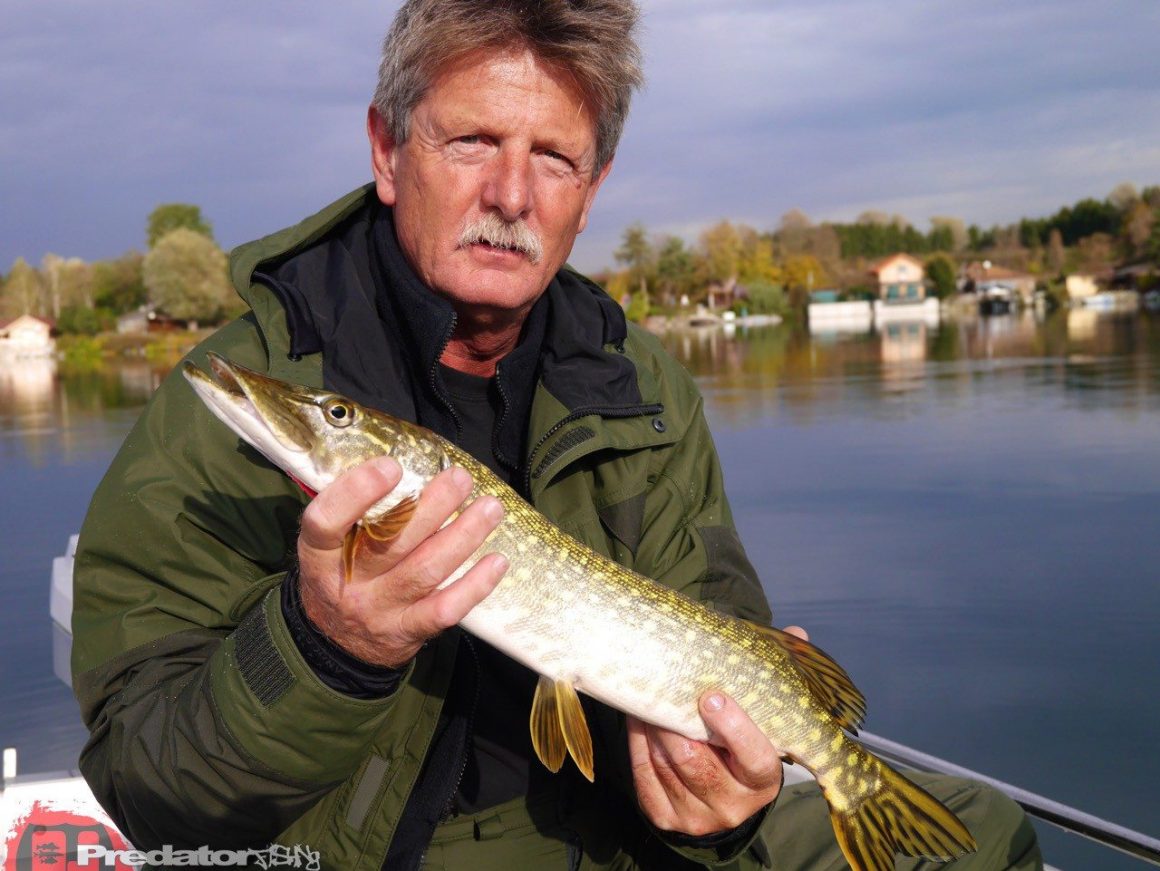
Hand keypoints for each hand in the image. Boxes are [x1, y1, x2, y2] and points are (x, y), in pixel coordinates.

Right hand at [297, 456, 507, 667]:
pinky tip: (497, 561)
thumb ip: (354, 509)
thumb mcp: (328, 545)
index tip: (392, 466)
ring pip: (425, 570)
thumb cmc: (340, 574)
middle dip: (433, 506)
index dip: (356, 492)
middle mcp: (347, 583)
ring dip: (463, 536)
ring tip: (490, 508)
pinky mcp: (407, 632)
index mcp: (320, 554)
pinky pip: (445, 609)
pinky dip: (475, 585)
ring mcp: (378, 610)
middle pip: (390, 542)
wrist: (332, 644)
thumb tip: (405, 463)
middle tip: (461, 478)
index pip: (326, 522)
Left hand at [628, 626, 808, 836]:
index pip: (755, 756)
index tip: (712, 696)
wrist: (720, 798)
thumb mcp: (762, 720)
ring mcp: (697, 817)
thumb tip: (797, 631)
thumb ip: (776, 679)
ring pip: (666, 764)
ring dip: (654, 727)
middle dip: (677, 722)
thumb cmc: (742, 745)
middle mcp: (732, 806)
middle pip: (696, 760)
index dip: (733, 727)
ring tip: (648, 697)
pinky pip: (644, 775)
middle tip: (665, 687)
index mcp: (763, 781)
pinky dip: (639, 743)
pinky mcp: (665, 818)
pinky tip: (640, 719)